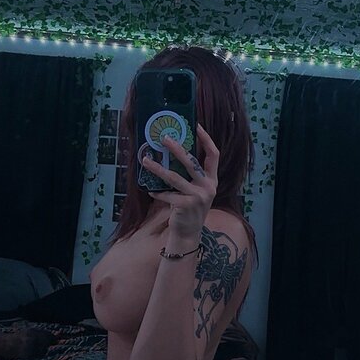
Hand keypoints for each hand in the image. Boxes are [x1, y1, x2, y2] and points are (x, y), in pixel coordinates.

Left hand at [141, 124, 217, 240]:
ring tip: (146, 161)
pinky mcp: (186, 205)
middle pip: (191, 162)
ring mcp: (198, 196)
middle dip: (176, 148)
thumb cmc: (189, 208)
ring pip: (174, 177)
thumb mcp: (196, 191)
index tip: (197, 125)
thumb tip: (174, 153)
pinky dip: (157, 192)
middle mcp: (208, 187)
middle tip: (164, 138)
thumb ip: (191, 176)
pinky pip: (167, 194)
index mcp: (212, 180)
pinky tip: (150, 190)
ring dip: (157, 169)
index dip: (206, 139)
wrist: (188, 233)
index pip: (214, 155)